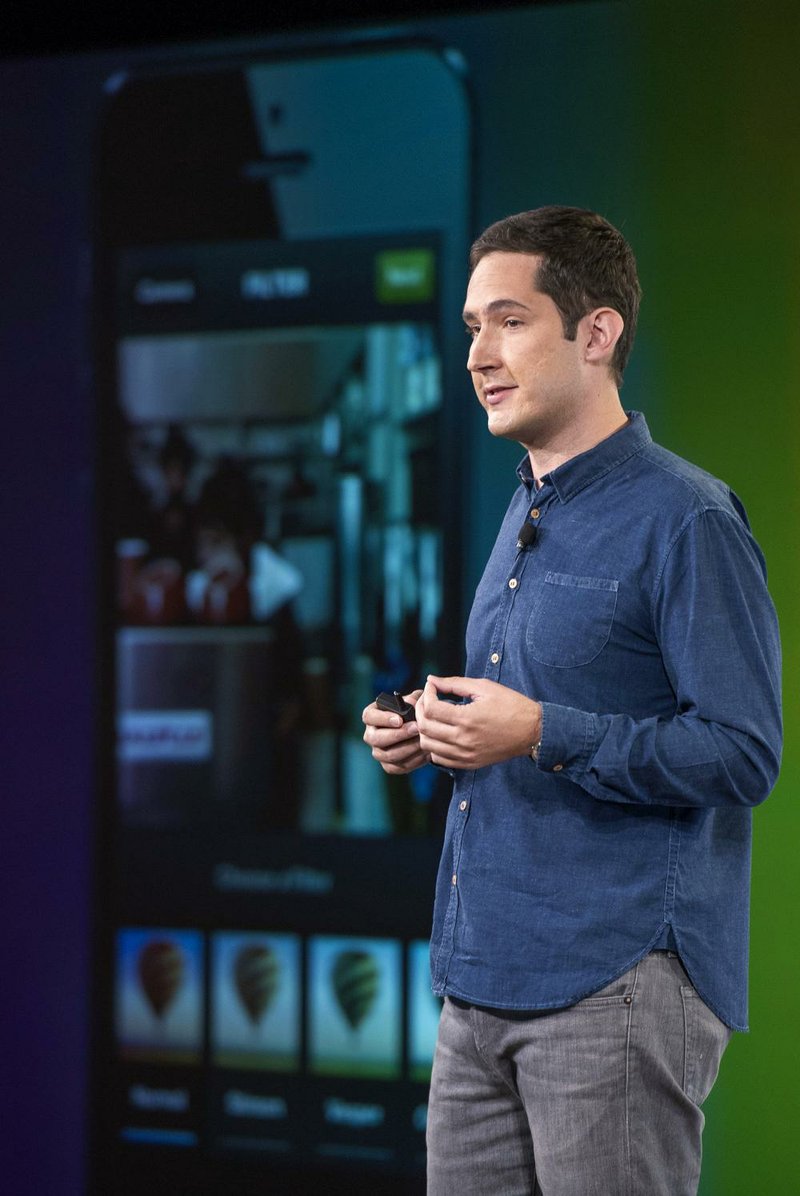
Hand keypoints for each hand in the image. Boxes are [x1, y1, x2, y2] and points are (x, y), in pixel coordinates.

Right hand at [362, 689, 429, 774]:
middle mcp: (371, 735)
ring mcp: (378, 752)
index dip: (383, 718)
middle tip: (416, 729)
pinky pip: (399, 767)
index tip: (399, 719)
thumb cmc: (411, 712)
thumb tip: (415, 702)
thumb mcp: (411, 701)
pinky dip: (414, 760)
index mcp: (371, 716)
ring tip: (424, 741)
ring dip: (408, 748)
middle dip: (398, 734)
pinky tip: (426, 752)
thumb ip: (413, 699)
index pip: (369, 717)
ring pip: (389, 755)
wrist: (417, 731)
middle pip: (377, 739)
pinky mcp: (388, 766)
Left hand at [416, 675, 540, 769]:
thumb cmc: (511, 705)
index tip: (432, 687)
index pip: (430, 709)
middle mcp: (463, 739)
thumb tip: (432, 680)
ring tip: (433, 717)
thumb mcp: (484, 687)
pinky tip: (442, 733)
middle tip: (428, 700)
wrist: (532, 731)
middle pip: (424, 728)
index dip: (426, 695)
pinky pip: (439, 759)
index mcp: (467, 718)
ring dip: (425, 730)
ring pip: (427, 746)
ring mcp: (465, 754)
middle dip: (420, 711)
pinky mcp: (469, 763)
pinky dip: (434, 746)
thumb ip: (454, 684)